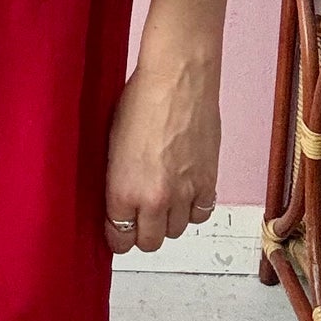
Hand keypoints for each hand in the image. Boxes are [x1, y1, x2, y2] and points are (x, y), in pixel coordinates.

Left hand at [103, 35, 221, 254]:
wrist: (178, 77)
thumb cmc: (141, 97)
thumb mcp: (112, 141)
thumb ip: (117, 178)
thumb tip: (120, 198)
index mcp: (122, 189)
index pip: (119, 239)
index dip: (118, 235)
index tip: (119, 228)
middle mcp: (154, 199)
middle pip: (149, 243)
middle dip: (142, 231)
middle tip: (140, 213)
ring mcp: (184, 194)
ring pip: (176, 232)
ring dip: (169, 219)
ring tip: (163, 195)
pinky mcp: (208, 183)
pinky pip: (201, 214)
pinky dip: (194, 207)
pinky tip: (186, 190)